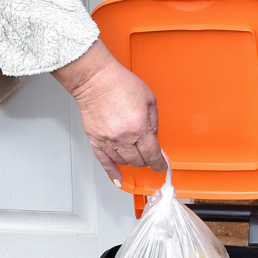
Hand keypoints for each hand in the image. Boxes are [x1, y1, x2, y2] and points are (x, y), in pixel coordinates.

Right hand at [53, 39, 168, 184]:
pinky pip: (104, 162)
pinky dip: (112, 172)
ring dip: (132, 161)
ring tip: (135, 155)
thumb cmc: (120, 84)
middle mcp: (123, 138)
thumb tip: (154, 137)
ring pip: (123, 161)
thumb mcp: (149, 99)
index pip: (153, 155)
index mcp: (139, 127)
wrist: (96, 79)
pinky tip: (118, 178)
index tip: (162, 165)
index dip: (159, 163)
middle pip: (139, 160)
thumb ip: (154, 121)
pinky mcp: (95, 140)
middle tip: (149, 157)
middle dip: (147, 160)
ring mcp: (108, 141)